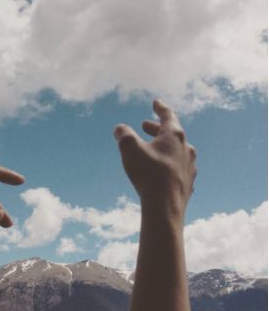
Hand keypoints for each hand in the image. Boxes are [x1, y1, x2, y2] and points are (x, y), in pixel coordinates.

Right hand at [114, 100, 196, 219]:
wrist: (166, 207)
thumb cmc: (149, 174)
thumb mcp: (129, 148)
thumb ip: (123, 134)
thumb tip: (120, 129)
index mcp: (174, 136)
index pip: (168, 115)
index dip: (160, 108)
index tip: (156, 102)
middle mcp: (186, 148)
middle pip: (172, 133)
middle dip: (157, 128)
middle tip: (145, 126)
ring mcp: (189, 166)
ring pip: (176, 150)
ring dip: (163, 146)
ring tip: (152, 148)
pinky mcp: (188, 183)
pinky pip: (178, 167)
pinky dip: (168, 163)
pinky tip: (161, 169)